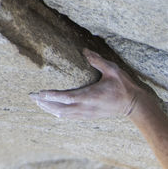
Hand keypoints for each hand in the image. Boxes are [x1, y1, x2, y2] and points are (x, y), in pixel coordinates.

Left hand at [30, 50, 149, 120]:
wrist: (134, 105)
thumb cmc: (124, 86)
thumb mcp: (113, 70)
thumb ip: (98, 61)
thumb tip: (85, 51)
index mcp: (90, 96)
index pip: (66, 97)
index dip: (51, 96)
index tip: (39, 93)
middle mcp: (86, 107)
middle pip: (60, 108)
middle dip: (45, 103)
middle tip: (32, 97)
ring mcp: (88, 113)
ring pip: (64, 114)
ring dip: (50, 109)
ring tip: (39, 104)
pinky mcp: (90, 116)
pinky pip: (71, 117)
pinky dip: (60, 114)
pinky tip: (54, 112)